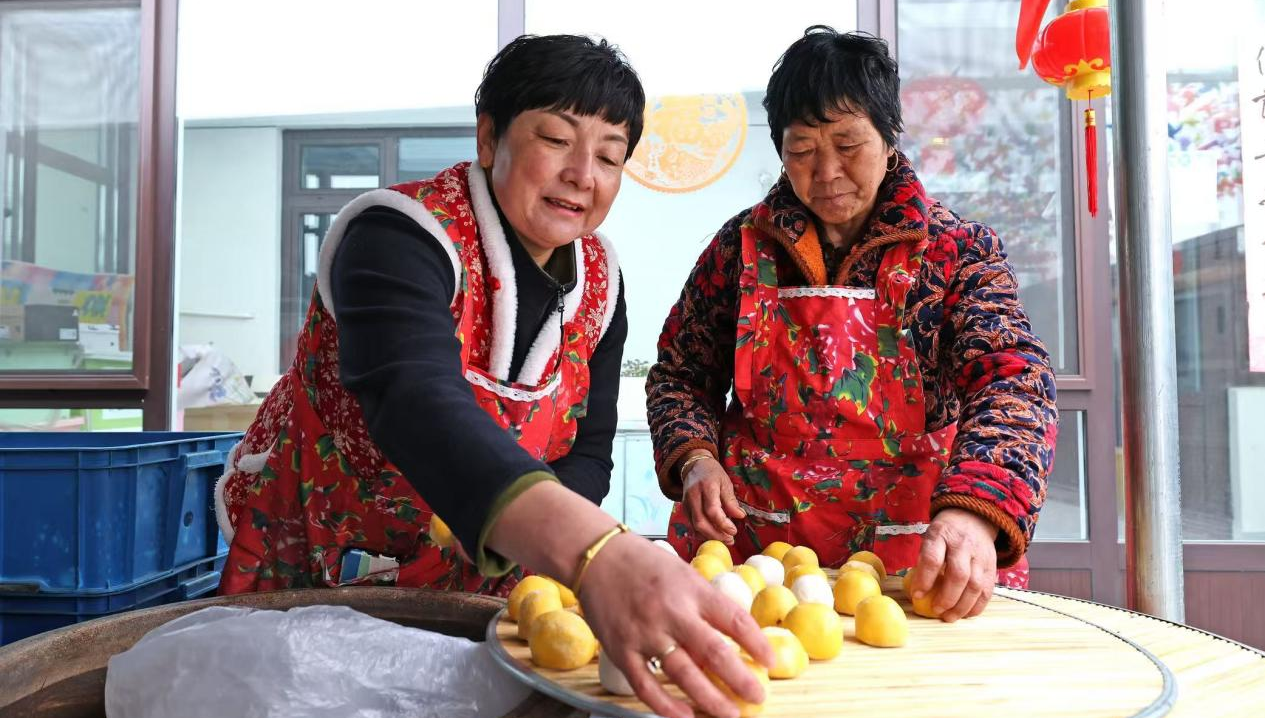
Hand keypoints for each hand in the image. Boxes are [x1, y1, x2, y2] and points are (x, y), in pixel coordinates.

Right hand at [580, 532, 773, 717]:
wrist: (597, 556)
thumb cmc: (645, 563)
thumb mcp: (684, 573)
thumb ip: (705, 604)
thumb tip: (732, 639)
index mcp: (692, 590)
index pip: (735, 620)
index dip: (757, 644)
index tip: (770, 661)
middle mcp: (671, 612)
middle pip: (714, 653)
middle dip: (740, 679)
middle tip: (757, 697)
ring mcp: (645, 634)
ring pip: (684, 674)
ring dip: (710, 699)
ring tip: (730, 714)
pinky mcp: (621, 650)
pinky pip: (646, 685)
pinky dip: (667, 706)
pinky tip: (686, 717)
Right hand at [681, 453, 744, 543]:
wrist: (694, 466)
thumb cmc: (712, 473)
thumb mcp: (725, 482)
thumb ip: (731, 501)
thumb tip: (740, 516)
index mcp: (706, 487)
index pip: (712, 511)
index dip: (723, 524)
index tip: (734, 530)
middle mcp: (693, 496)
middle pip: (701, 522)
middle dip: (716, 535)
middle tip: (730, 539)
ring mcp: (686, 504)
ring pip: (695, 526)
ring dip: (710, 537)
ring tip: (725, 539)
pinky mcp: (685, 509)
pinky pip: (692, 526)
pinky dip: (703, 534)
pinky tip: (714, 535)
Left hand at [911, 508, 998, 621]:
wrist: (974, 518)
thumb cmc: (946, 533)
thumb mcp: (930, 536)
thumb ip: (925, 559)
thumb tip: (917, 591)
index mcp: (941, 535)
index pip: (933, 559)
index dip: (924, 579)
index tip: (917, 595)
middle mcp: (963, 545)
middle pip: (958, 575)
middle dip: (946, 598)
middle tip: (936, 611)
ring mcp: (980, 556)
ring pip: (975, 585)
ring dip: (962, 606)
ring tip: (949, 617)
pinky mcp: (991, 567)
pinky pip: (987, 590)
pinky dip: (977, 606)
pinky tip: (966, 614)